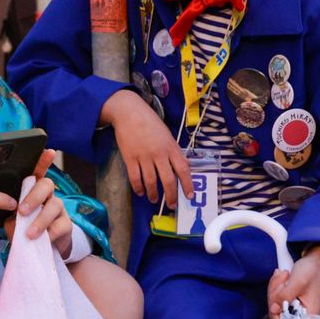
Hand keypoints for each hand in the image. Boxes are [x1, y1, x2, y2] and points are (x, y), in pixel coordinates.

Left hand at [3, 150, 74, 258]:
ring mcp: (58, 209)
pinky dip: (50, 233)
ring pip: (55, 205)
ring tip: (29, 233)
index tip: (48, 151)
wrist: (38, 250)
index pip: (37, 171)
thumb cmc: (22, 228)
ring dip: (40, 219)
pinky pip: (60, 225)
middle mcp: (47, 195)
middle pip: (46, 184)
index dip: (43, 161)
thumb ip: (7, 211)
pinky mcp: (66, 225)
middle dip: (34, 196)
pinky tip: (43, 240)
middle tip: (22, 211)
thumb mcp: (11, 218)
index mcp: (32, 190)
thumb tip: (1, 206)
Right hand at [103, 89, 189, 207]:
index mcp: (171, 147)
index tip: (190, 196)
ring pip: (151, 182)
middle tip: (172, 205)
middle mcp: (159, 154)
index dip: (188, 185)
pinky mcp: (130, 159)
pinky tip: (141, 192)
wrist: (129, 113)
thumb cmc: (150, 123)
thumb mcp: (167, 135)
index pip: (183, 169)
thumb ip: (173, 152)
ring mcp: (144, 157)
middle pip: (168, 180)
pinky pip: (135, 178)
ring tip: (154, 199)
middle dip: (171, 196)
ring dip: (153, 194)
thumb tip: (181, 169)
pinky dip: (138, 188)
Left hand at [267, 244, 319, 318]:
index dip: (277, 313)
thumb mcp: (298, 282)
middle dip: (276, 293)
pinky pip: (274, 297)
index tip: (279, 296)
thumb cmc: (312, 271)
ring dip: (275, 287)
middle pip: (276, 313)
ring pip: (273, 304)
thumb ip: (285, 296)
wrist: (316, 261)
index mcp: (308, 315)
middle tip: (283, 277)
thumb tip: (273, 309)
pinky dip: (275, 285)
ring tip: (284, 274)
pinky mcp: (287, 301)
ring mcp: (292, 307)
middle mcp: (300, 314)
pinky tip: (281, 276)